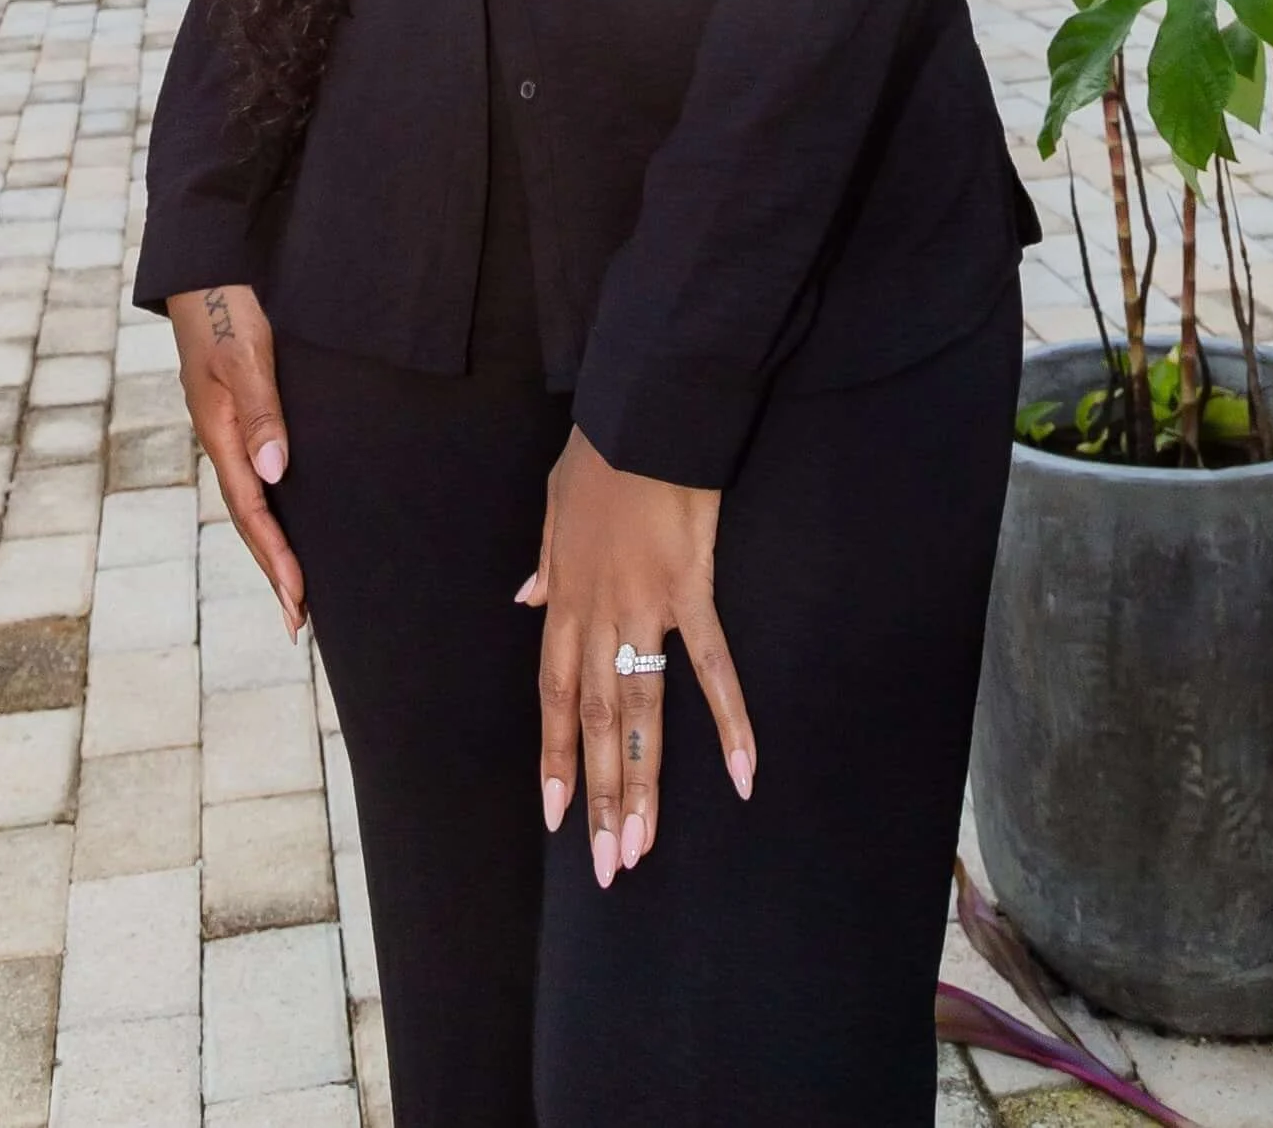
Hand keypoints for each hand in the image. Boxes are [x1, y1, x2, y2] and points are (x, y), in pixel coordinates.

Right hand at [166, 283, 302, 636]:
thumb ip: (261, 412)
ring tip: (295, 591)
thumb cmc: (228, 310)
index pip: (250, 509)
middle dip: (274, 569)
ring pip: (252, 502)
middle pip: (248, 519)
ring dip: (272, 547)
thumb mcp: (245, 357)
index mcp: (219, 433)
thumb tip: (275, 473)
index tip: (299, 597)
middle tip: (300, 622)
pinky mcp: (241, 414)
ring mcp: (228, 429)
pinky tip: (286, 518)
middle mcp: (222, 439)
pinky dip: (272, 510)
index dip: (276, 555)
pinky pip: (256, 477)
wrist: (208, 271)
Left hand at [519, 424, 753, 888]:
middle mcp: (598, 614)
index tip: (558, 815)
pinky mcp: (692, 591)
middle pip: (596, 722)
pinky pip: (713, 667)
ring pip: (641, 712)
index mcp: (566, 597)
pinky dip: (730, 720)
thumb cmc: (601, 452)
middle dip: (600, 797)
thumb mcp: (553, 505)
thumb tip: (527, 601)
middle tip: (610, 863)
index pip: (555, 695)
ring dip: (641, 783)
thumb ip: (544, 563)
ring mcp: (645, 608)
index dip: (557, 756)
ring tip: (643, 845)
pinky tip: (745, 773)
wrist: (645, 409)